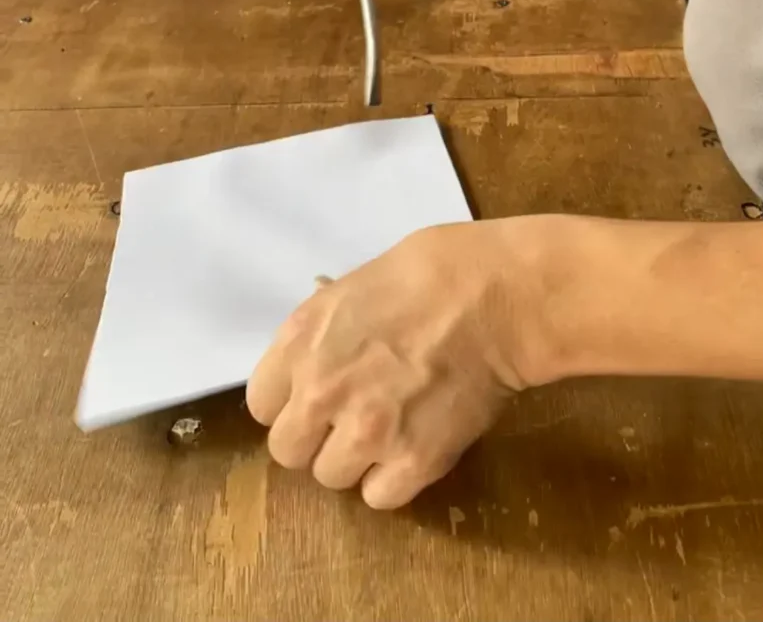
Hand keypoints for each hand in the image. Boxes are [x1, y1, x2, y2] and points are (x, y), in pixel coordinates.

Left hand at [246, 219, 554, 508]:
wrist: (496, 295)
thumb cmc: (431, 271)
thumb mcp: (356, 285)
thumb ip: (326, 327)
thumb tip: (320, 345)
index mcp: (300, 341)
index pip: (261, 404)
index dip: (289, 402)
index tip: (315, 396)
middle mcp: (321, 392)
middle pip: (287, 451)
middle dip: (316, 436)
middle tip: (351, 416)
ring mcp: (366, 431)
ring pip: (332, 476)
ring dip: (356, 459)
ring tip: (390, 428)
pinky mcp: (413, 461)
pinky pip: (379, 496)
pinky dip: (394, 478)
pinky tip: (414, 446)